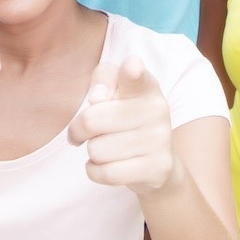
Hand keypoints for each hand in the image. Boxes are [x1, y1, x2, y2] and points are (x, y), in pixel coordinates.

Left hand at [68, 56, 175, 194]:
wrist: (156, 163)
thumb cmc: (124, 118)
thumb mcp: (114, 91)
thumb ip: (102, 80)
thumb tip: (96, 99)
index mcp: (144, 85)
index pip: (135, 75)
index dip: (132, 70)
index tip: (132, 66)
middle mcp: (156, 108)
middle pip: (91, 120)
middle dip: (79, 130)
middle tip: (85, 132)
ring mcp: (160, 139)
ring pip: (96, 150)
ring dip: (93, 153)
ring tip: (107, 148)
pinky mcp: (157, 167)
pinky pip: (106, 173)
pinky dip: (95, 171)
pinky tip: (105, 165)